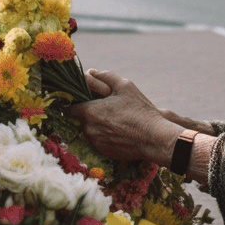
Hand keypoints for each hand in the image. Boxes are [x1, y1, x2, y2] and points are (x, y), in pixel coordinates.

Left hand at [66, 69, 181, 163]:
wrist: (154, 138)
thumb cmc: (139, 111)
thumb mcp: (125, 86)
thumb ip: (105, 77)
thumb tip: (90, 71)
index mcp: (90, 112)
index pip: (70, 109)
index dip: (77, 103)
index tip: (85, 101)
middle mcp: (89, 129)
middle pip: (81, 120)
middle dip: (90, 114)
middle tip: (107, 109)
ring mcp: (95, 143)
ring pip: (90, 131)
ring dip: (97, 126)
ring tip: (116, 121)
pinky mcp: (104, 153)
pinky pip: (99, 142)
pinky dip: (105, 136)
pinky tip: (120, 132)